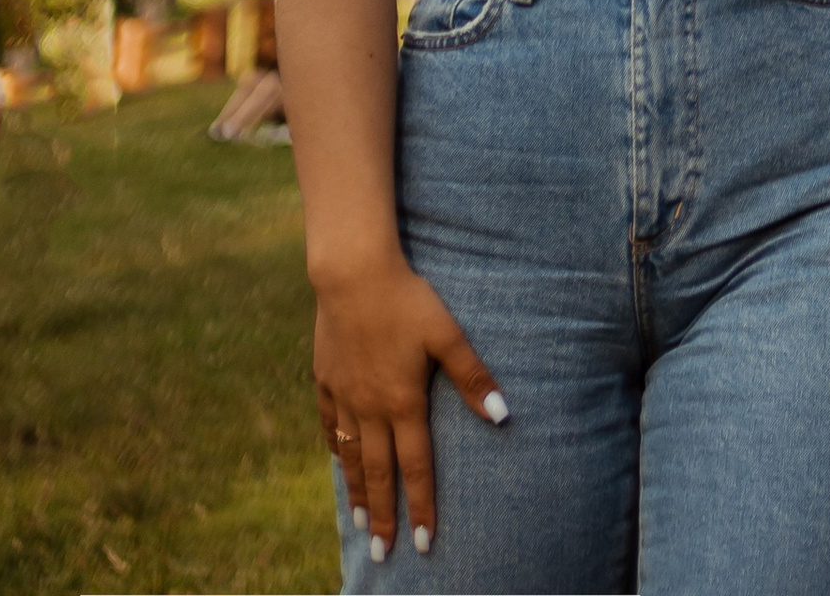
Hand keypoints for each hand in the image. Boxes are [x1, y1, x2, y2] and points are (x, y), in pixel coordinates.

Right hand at [312, 250, 506, 557]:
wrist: (353, 275)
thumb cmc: (408, 300)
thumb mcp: (447, 334)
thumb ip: (473, 377)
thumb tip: (504, 416)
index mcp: (403, 402)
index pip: (416, 466)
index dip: (422, 505)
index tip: (425, 542)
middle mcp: (371, 408)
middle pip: (379, 473)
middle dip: (385, 516)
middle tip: (385, 554)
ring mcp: (344, 395)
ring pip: (351, 456)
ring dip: (357, 491)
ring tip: (361, 524)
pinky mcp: (325, 379)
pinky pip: (331, 423)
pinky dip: (337, 446)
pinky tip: (340, 459)